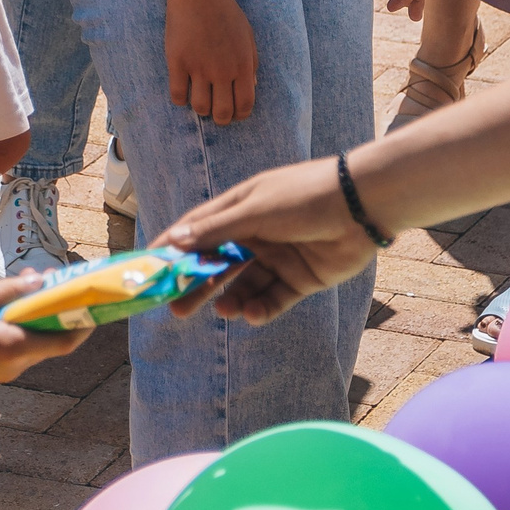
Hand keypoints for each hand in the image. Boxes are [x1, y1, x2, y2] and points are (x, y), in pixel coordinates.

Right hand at [0, 276, 88, 386]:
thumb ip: (8, 291)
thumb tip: (41, 280)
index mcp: (13, 347)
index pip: (65, 341)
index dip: (85, 323)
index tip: (95, 302)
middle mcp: (13, 366)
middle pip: (51, 342)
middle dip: (60, 314)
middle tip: (62, 284)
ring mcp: (2, 373)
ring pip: (32, 345)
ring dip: (38, 321)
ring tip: (32, 289)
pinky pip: (15, 350)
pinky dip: (21, 331)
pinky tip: (7, 310)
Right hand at [165, 0, 257, 123]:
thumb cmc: (226, 13)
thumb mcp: (247, 36)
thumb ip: (252, 62)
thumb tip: (252, 86)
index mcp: (243, 66)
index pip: (245, 104)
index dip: (240, 115)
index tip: (234, 114)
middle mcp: (222, 71)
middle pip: (222, 113)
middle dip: (221, 119)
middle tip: (216, 113)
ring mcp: (198, 68)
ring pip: (200, 107)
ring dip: (201, 109)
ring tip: (200, 100)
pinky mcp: (177, 62)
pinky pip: (177, 95)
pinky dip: (180, 99)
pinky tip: (182, 91)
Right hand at [165, 157, 378, 321]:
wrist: (361, 206)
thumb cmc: (304, 196)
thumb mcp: (254, 211)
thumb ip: (215, 230)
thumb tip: (173, 242)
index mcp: (240, 209)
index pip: (197, 231)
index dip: (173, 249)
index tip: (148, 268)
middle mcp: (255, 235)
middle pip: (217, 265)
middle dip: (196, 286)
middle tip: (174, 308)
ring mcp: (277, 258)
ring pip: (243, 286)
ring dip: (229, 300)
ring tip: (224, 310)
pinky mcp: (300, 280)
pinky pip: (272, 300)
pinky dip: (259, 309)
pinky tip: (251, 313)